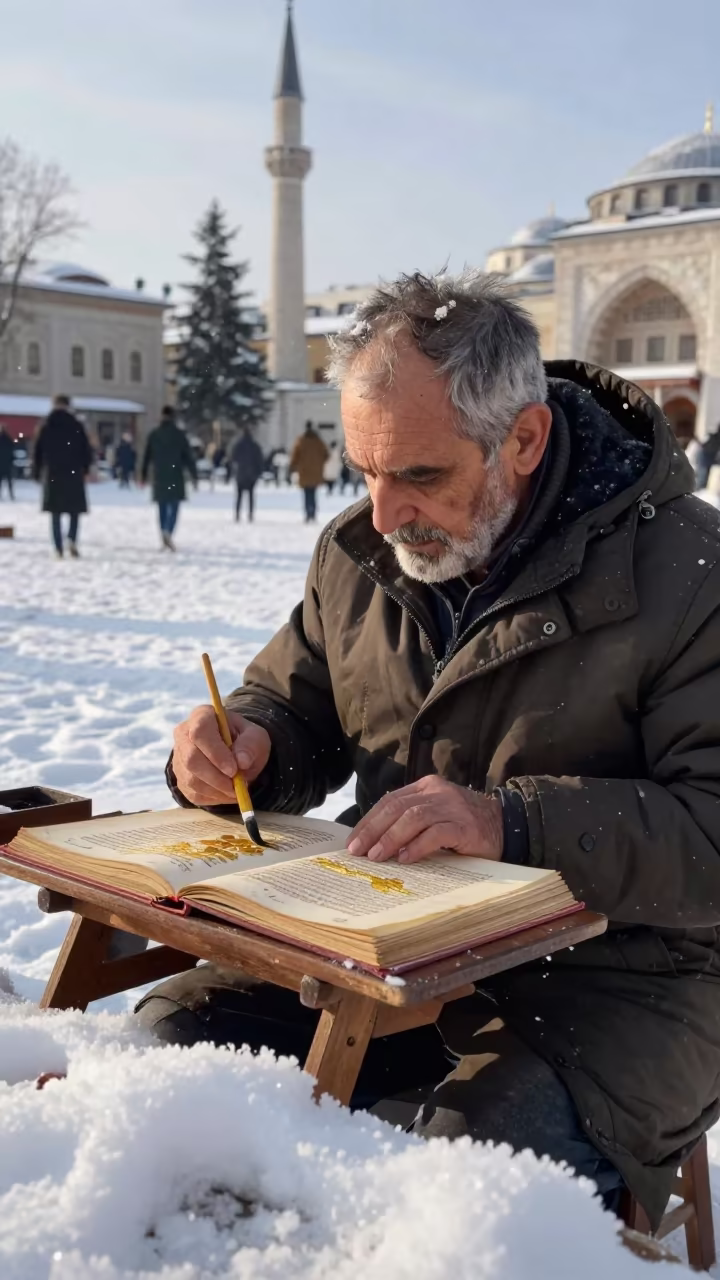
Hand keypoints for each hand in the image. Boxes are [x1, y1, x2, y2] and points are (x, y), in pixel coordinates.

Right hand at [172, 705, 270, 805]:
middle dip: (217, 777)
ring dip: (217, 790)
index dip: (215, 753)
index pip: (200, 732)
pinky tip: (226, 792)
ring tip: (236, 789)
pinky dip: (213, 798)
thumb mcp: (256, 737)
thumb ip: (251, 745)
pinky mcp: (181, 777)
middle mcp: (184, 734)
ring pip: (191, 779)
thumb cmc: (245, 741)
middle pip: (191, 758)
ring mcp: (179, 757)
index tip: (234, 769)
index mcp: (202, 716)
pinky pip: (192, 793)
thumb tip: (241, 761)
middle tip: (237, 785)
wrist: (237, 754)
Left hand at [347, 776, 503, 864]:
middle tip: (358, 851)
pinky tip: (406, 859)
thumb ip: (410, 822)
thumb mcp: (435, 816)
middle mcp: (437, 792)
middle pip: (397, 807)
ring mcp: (453, 807)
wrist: (506, 826)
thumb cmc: (464, 826)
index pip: (390, 801)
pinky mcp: (465, 826)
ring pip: (414, 818)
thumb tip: (374, 843)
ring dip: (392, 838)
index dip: (369, 821)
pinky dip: (418, 846)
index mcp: (426, 787)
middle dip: (373, 830)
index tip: (353, 842)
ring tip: (377, 856)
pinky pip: (437, 833)